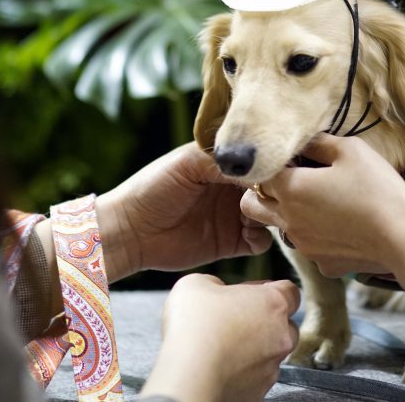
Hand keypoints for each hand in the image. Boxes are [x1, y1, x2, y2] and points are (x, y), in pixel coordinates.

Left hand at [98, 143, 272, 278]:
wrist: (130, 231)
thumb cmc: (152, 188)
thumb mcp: (187, 164)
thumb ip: (222, 160)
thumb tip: (259, 164)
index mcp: (223, 164)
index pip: (258, 160)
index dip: (270, 165)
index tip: (274, 171)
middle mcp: (232, 188)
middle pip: (269, 189)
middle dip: (275, 192)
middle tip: (269, 197)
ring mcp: (233, 216)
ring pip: (269, 215)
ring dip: (269, 215)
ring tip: (252, 215)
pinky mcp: (232, 243)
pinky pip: (260, 241)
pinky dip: (262, 238)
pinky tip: (247, 234)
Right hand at [140, 274, 300, 401]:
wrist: (188, 377)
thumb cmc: (195, 328)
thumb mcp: (196, 284)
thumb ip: (215, 283)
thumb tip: (215, 292)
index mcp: (273, 303)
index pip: (290, 292)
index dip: (269, 290)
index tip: (250, 294)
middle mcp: (281, 336)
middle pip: (286, 325)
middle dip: (265, 322)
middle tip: (235, 321)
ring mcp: (272, 366)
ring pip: (272, 353)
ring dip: (254, 348)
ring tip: (224, 347)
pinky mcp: (260, 392)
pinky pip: (257, 377)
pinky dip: (244, 372)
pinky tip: (221, 366)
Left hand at [239, 134, 404, 285]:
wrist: (404, 237)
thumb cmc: (378, 188)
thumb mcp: (351, 150)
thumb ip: (319, 142)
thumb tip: (304, 140)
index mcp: (290, 189)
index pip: (259, 173)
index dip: (274, 163)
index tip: (295, 159)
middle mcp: (288, 220)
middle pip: (252, 205)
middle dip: (262, 192)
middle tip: (290, 182)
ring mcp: (303, 246)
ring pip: (278, 227)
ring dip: (288, 214)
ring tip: (320, 204)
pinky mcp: (321, 264)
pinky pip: (307, 246)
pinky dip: (315, 236)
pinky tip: (341, 227)